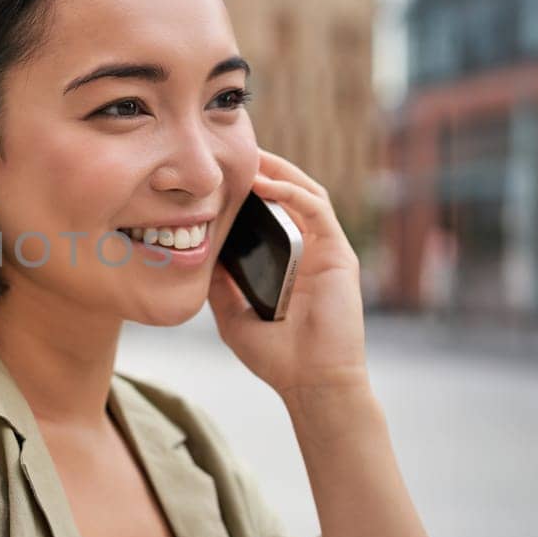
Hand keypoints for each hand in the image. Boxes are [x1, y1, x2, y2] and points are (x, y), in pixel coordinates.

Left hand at [208, 149, 367, 396]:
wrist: (312, 384)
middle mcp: (312, 251)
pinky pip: (317, 210)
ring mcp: (328, 251)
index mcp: (290, 263)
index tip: (222, 176)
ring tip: (250, 158)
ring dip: (279, 172)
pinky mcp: (339, 255)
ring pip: (307, 193)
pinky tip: (266, 184)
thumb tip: (198, 256)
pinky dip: (293, 192)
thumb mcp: (233, 316)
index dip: (251, 190)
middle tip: (235, 152)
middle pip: (291, 195)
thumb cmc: (278, 357)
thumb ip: (220, 285)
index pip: (273, 213)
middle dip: (266, 169)